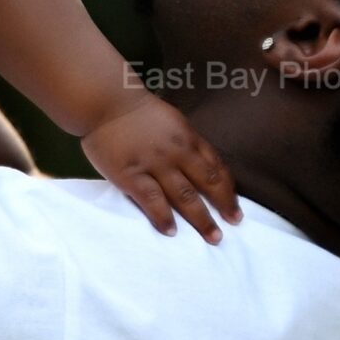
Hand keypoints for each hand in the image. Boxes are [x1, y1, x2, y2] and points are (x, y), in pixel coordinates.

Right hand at [81, 90, 241, 241]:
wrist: (105, 102)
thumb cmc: (136, 112)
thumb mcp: (171, 121)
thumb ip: (184, 143)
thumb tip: (198, 166)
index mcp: (188, 138)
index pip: (217, 167)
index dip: (228, 190)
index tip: (234, 208)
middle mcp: (177, 152)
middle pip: (208, 183)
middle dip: (224, 206)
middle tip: (234, 225)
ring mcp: (155, 164)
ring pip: (185, 195)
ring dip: (201, 219)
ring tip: (212, 237)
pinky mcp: (132, 175)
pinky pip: (152, 200)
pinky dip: (163, 217)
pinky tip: (171, 231)